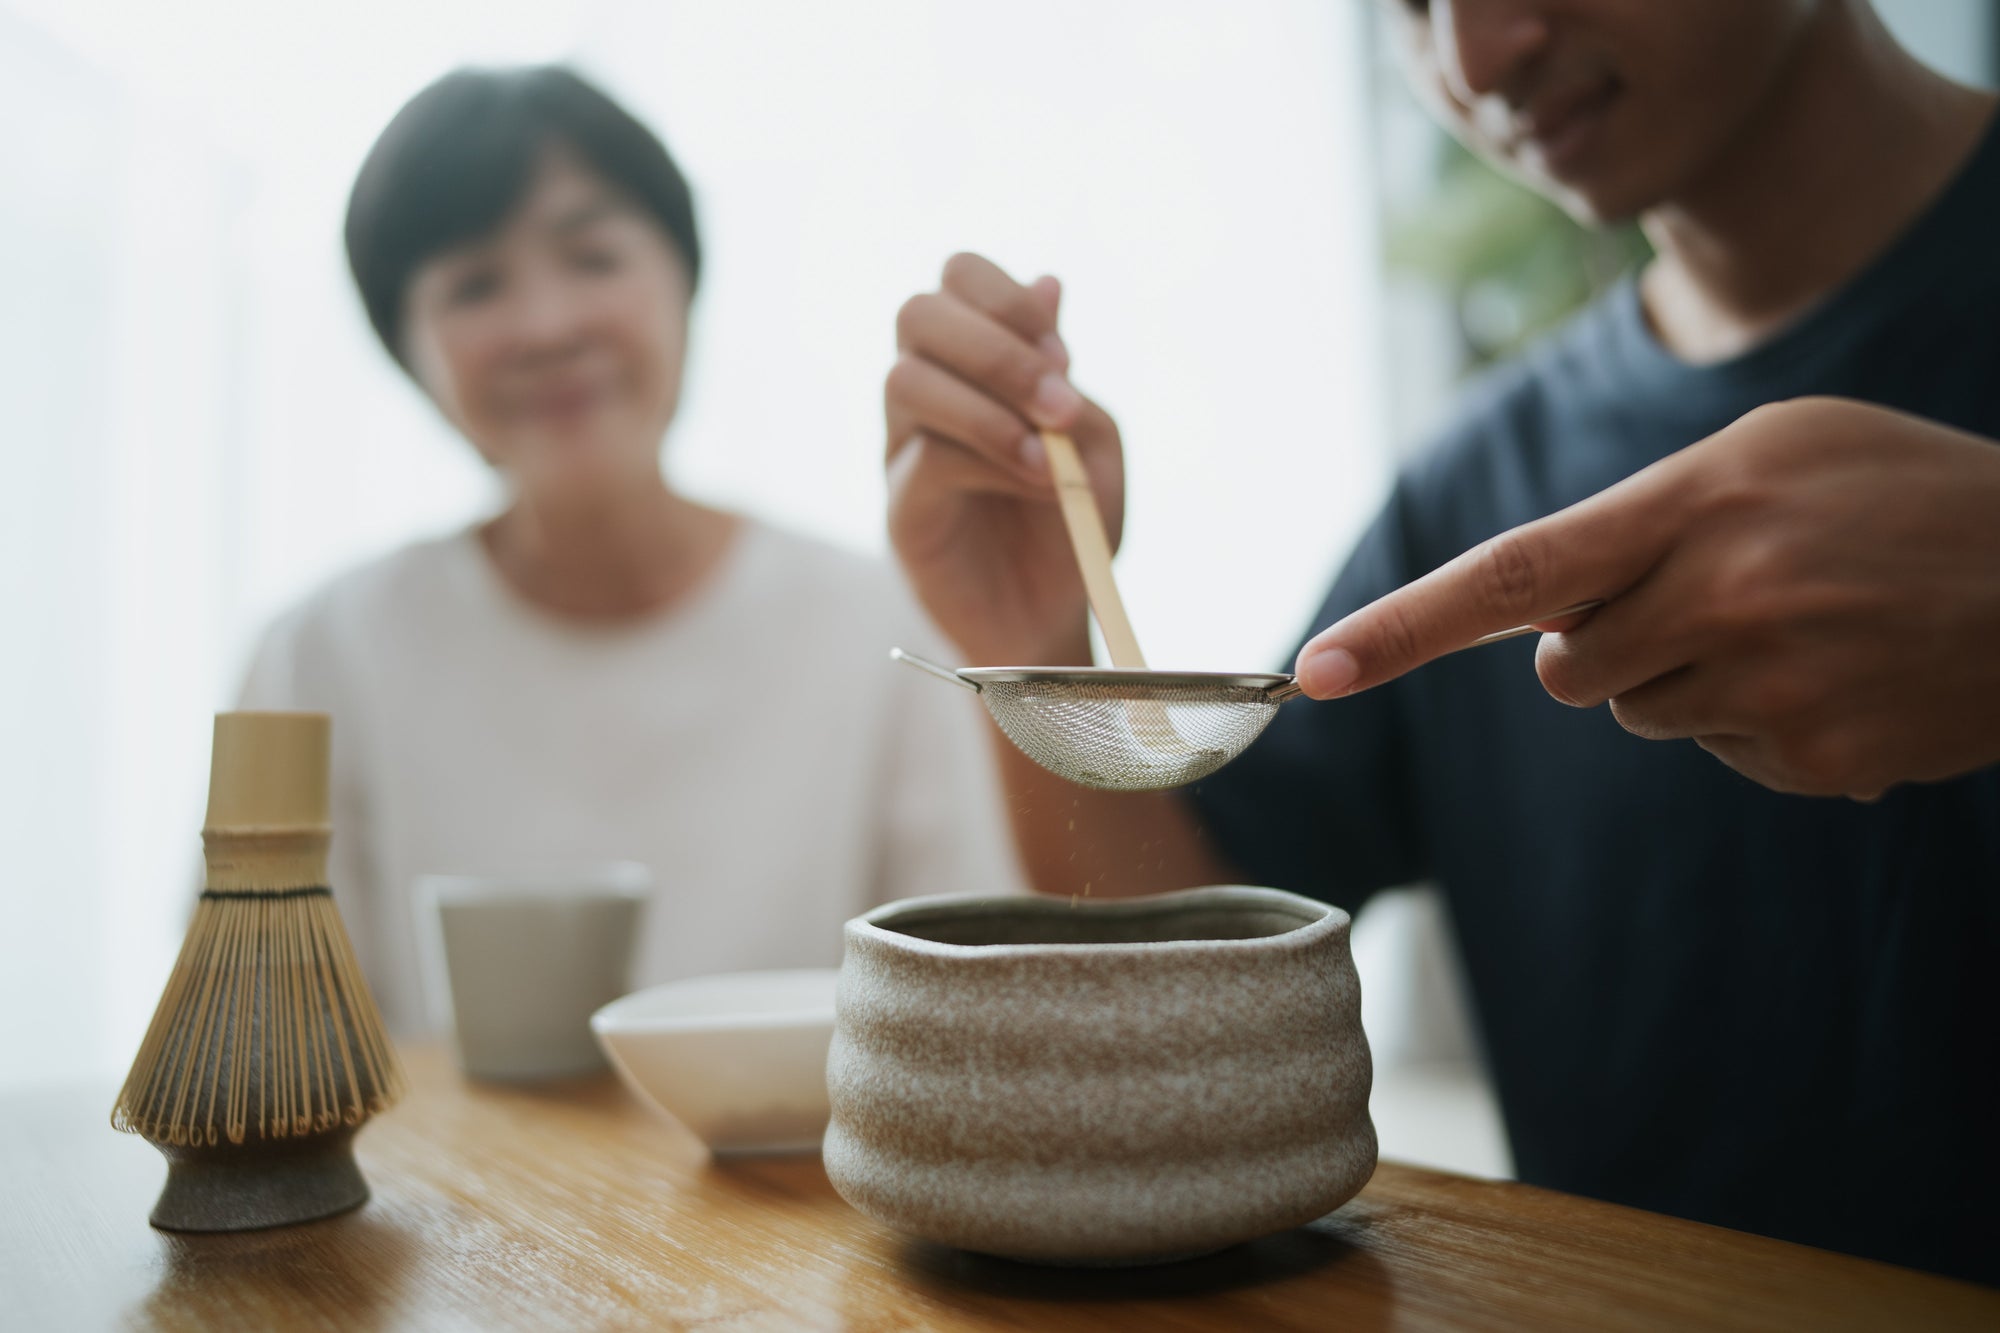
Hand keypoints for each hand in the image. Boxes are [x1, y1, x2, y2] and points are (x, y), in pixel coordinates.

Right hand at [886, 253, 1125, 664]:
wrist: (1058, 612)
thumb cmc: (1072, 520)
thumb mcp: (1093, 439)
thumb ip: (1064, 371)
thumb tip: (1049, 282)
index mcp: (971, 361)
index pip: (956, 279)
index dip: (1004, 297)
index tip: (1062, 355)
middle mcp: (926, 393)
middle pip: (916, 314)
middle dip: (994, 345)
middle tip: (1058, 399)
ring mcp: (903, 449)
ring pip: (907, 380)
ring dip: (990, 406)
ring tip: (1048, 452)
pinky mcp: (901, 508)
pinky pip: (926, 459)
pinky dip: (991, 460)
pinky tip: (1038, 482)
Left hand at [1295, 397, 1999, 796]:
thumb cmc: (1900, 493)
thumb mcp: (1775, 449)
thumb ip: (1643, 517)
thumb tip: (1544, 622)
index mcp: (1697, 499)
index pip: (1514, 574)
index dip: (1405, 627)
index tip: (1316, 670)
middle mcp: (1723, 593)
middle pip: (1570, 671)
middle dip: (1609, 647)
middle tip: (1719, 598)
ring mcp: (1771, 684)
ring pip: (1640, 714)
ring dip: (1691, 680)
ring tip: (1803, 625)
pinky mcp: (1814, 758)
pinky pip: (1721, 754)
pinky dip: (1761, 724)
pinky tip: (1841, 673)